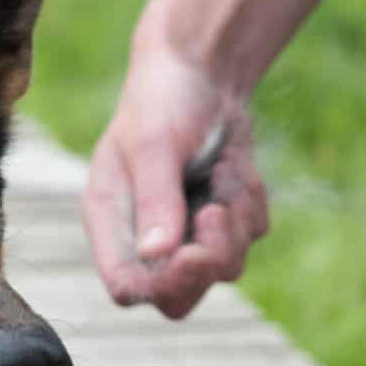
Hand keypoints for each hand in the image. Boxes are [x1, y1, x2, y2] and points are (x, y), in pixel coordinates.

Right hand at [82, 42, 267, 317]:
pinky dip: (250, 201)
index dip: (161, 285)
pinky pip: (252, 234)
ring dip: (235, 222)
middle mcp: (147, 237)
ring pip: (225, 268)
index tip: (192, 254)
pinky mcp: (225, 220)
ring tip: (222, 171)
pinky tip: (233, 165)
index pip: (128, 287)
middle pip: (179, 298)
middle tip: (217, 212)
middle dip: (208, 262)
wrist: (205, 68)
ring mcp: (188, 232)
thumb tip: (155, 255)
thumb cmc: (163, 99)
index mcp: (113, 222)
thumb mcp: (154, 145)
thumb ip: (155, 200)